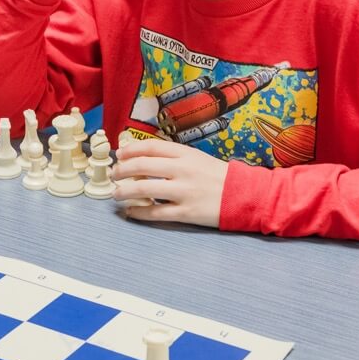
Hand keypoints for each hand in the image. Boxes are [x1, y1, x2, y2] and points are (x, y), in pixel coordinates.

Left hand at [112, 139, 228, 227]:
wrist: (244, 195)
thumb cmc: (218, 176)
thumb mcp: (197, 158)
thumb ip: (173, 157)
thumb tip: (143, 158)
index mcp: (185, 153)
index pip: (150, 146)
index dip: (130, 150)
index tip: (119, 154)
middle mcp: (182, 170)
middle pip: (142, 166)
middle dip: (122, 170)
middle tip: (114, 174)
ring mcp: (183, 191)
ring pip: (144, 189)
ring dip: (124, 191)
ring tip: (116, 193)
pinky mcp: (185, 212)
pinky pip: (155, 212)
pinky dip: (138, 212)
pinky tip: (130, 211)